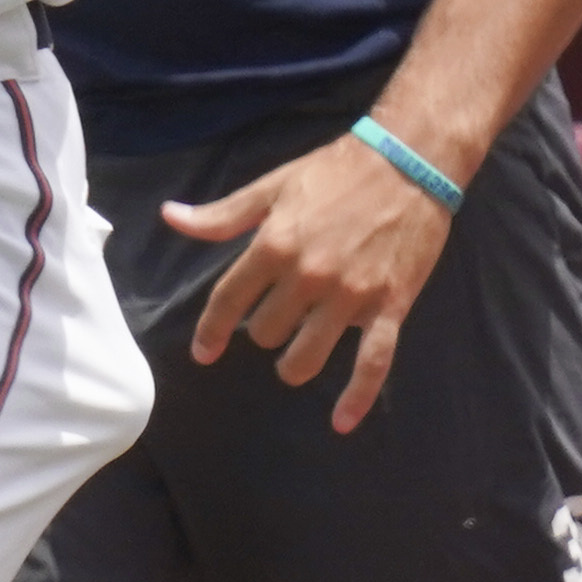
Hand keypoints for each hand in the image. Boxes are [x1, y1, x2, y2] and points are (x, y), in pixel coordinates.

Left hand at [160, 129, 456, 430]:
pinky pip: (372, 362)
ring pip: (307, 356)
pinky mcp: (389, 305)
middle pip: (267, 332)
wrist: (410, 160)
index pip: (228, 302)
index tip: (205, 351)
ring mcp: (350, 295)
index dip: (211, 331)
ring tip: (295, 360)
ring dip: (294, 365)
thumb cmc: (337, 171)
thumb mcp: (273, 186)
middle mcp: (308, 275)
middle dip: (266, 330)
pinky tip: (342, 422)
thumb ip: (223, 214)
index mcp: (275, 244)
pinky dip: (357, 397)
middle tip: (278, 318)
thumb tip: (171, 217)